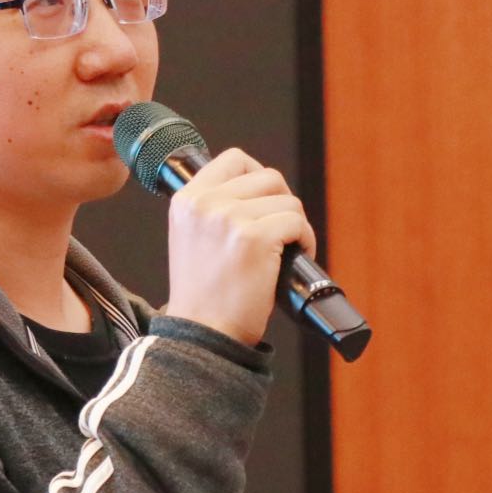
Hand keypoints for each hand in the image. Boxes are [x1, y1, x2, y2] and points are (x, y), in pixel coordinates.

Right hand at [163, 148, 315, 345]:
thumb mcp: (192, 237)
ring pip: (287, 201)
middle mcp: (205, 203)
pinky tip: (293, 259)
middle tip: (280, 231)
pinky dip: (305, 241)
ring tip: (285, 250)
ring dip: (295, 225)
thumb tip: (258, 192)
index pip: (234, 159)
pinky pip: (297, 223)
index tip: (264, 201)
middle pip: (268, 177)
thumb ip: (214, 209)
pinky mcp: (254, 238)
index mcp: (186, 199)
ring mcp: (229, 218)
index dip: (258, 176)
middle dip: (282, 203)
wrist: (204, 334)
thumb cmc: (205, 295)